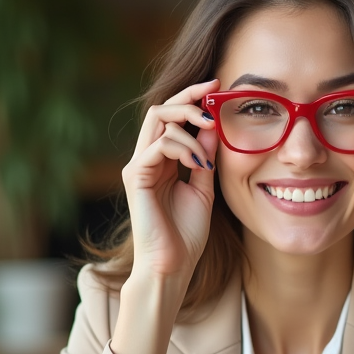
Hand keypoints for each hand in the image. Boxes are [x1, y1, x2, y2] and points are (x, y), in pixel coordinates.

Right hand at [123, 79, 220, 283]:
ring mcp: (138, 166)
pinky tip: (198, 164)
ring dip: (190, 127)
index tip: (218, 87)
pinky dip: (183, 147)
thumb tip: (212, 127)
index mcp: (161, 160)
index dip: (193, 98)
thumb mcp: (204, 189)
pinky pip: (158, 145)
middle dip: (189, 98)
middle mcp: (146, 158)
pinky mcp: (135, 176)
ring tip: (208, 148)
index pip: (171, 117)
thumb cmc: (186, 234)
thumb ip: (205, 158)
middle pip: (161, 110)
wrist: (172, 265)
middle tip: (214, 96)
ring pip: (159, 120)